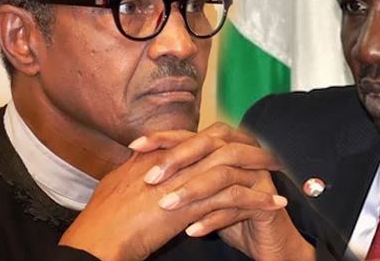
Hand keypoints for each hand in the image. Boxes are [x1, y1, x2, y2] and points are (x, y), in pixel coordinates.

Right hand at [58, 138, 285, 260]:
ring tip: (281, 177)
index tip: (242, 146)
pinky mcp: (194, 204)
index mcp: (158, 155)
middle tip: (270, 154)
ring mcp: (186, 180)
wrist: (99, 239)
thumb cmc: (103, 220)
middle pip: (222, 146)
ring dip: (261, 173)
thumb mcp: (119, 184)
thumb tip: (142, 158)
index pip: (199, 141)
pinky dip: (258, 201)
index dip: (223, 143)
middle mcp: (175, 162)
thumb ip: (136, 168)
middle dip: (249, 150)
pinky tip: (275, 206)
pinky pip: (235, 197)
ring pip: (234, 168)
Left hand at [131, 123, 314, 260]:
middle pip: (210, 146)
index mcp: (226, 146)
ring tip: (166, 205)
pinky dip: (212, 218)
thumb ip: (178, 173)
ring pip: (223, 174)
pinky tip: (191, 231)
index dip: (164, 137)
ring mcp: (258, 175)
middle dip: (178, 160)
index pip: (192, 134)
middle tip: (150, 179)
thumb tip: (138, 158)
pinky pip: (238, 204)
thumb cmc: (225, 215)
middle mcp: (244, 154)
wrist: (264, 242)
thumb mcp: (197, 192)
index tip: (134, 146)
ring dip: (193, 190)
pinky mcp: (268, 200)